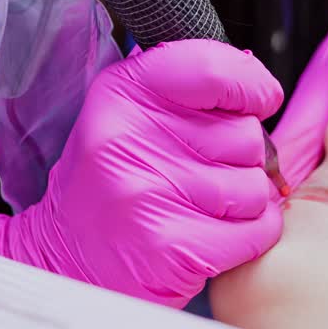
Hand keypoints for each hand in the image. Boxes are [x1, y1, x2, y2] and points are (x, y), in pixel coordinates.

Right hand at [0, 39, 284, 306]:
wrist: (68, 260)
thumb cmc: (111, 184)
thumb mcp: (129, 114)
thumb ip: (186, 88)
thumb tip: (252, 75)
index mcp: (122, 93)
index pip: (214, 69)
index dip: (252, 85)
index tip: (257, 101)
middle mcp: (130, 138)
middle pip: (247, 133)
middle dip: (243, 156)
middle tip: (205, 171)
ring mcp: (149, 194)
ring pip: (256, 185)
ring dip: (247, 200)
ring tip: (205, 206)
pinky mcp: (171, 247)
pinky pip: (258, 229)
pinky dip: (251, 235)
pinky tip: (215, 235)